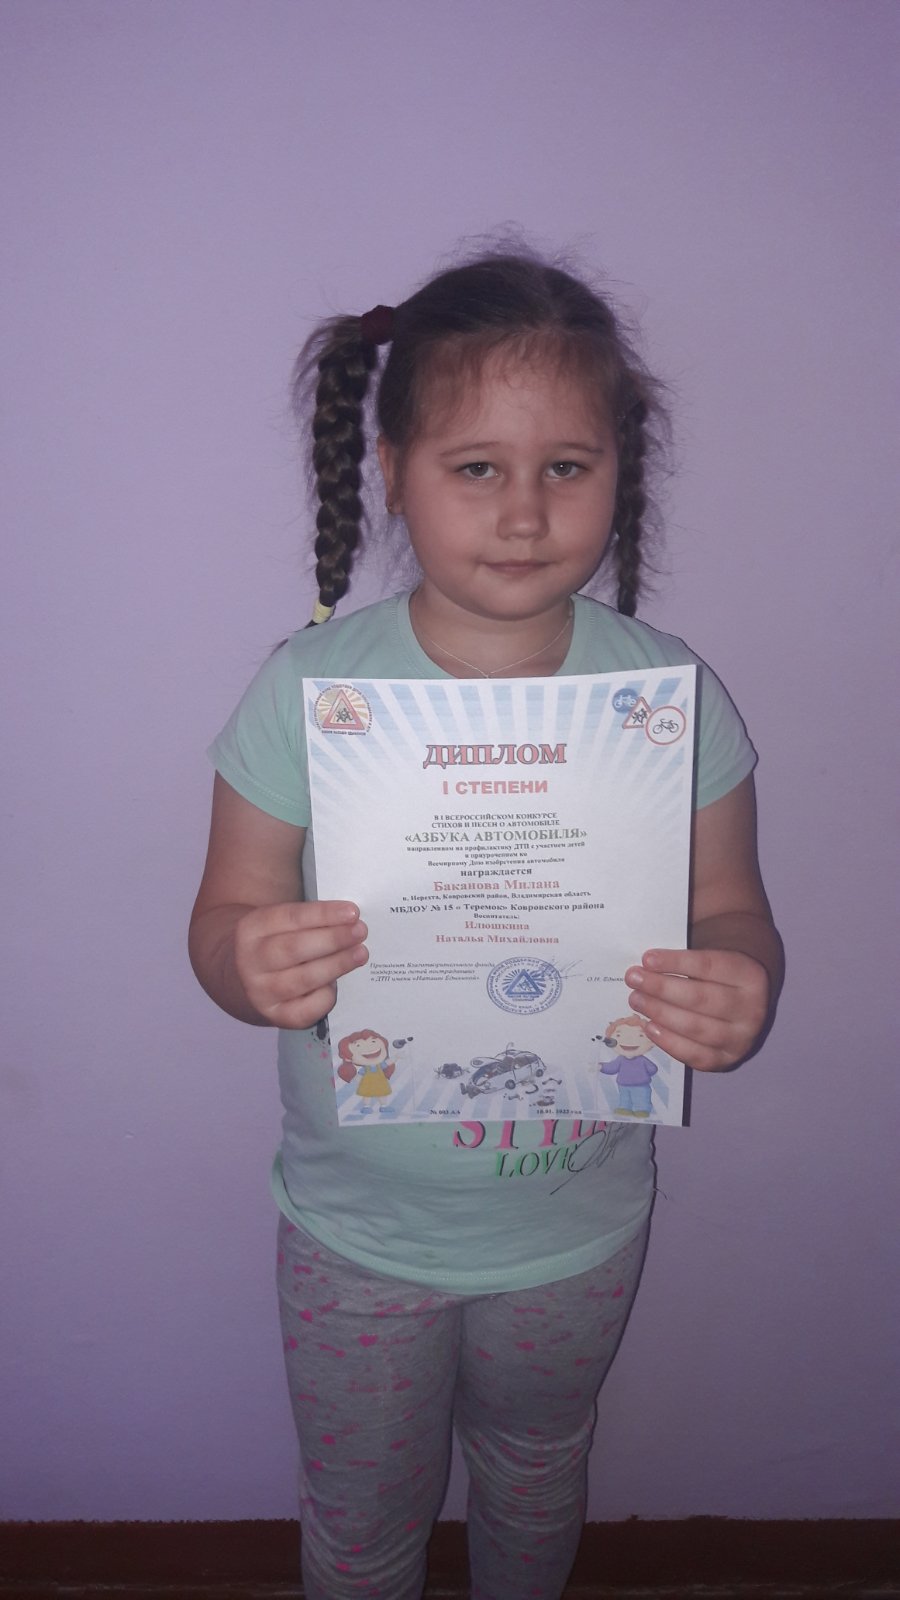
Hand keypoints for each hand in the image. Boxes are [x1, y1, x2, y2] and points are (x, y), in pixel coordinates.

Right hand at [234, 900, 367, 1029]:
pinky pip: (306, 1009)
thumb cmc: (276, 943)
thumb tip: (350, 920)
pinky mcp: (275, 1015)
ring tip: (360, 953)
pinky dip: (326, 995)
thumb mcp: (279, 925)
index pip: (290, 917)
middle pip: (295, 948)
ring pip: (302, 979)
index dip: (323, 914)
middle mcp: (250, 961)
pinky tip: (337, 984)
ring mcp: (260, 992)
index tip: (352, 912)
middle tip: (360, 932)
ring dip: (336, 965)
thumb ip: (308, 920)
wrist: (248, 979)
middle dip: (333, 939)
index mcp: (251, 929)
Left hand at [624, 947, 769, 1071]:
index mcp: (750, 976)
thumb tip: (646, 964)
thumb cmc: (717, 979)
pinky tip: (650, 1027)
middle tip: (634, 979)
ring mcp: (741, 1039)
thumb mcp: (713, 962)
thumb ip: (686, 961)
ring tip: (636, 1000)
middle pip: (701, 998)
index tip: (647, 959)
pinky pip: (695, 1055)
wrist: (742, 1007)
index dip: (676, 962)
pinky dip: (669, 1042)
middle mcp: (752, 1009)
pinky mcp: (727, 1060)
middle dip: (662, 988)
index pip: (709, 966)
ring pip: (696, 1028)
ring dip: (660, 1013)